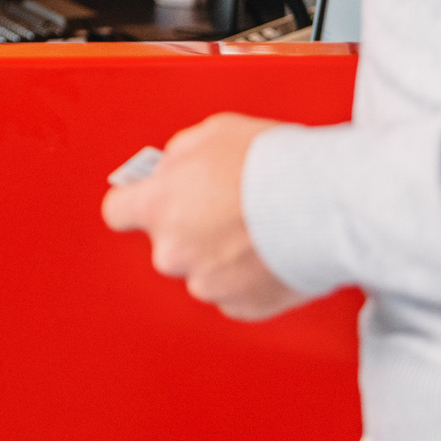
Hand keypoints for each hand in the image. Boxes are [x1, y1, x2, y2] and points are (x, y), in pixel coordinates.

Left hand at [102, 113, 305, 320]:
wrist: (323, 205)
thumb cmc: (271, 165)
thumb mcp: (212, 133)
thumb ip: (180, 155)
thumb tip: (173, 166)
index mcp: (158, 206)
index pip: (117, 211)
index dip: (134, 203)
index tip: (146, 201)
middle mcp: (174, 251)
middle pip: (166, 242)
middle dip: (189, 227)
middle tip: (224, 207)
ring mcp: (207, 283)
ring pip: (202, 268)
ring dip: (220, 254)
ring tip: (255, 228)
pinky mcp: (241, 306)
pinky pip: (233, 292)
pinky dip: (247, 277)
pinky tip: (268, 252)